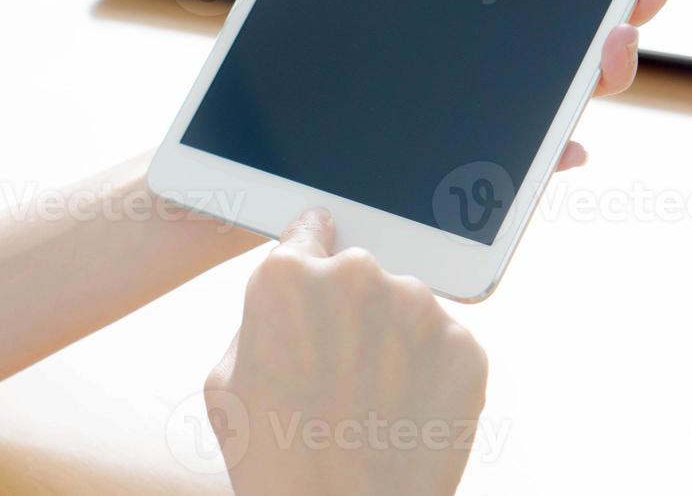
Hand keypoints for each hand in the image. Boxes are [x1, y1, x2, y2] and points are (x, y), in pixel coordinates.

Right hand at [206, 210, 487, 495]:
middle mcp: (359, 275)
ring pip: (404, 306)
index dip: (310, 252)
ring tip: (370, 401)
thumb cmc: (275, 461)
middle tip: (336, 370)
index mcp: (290, 277)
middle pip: (358, 274)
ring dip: (392, 338)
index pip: (310, 230)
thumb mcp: (227, 381)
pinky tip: (403, 410)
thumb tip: (292, 290)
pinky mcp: (464, 344)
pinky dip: (428, 369)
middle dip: (349, 309)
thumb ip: (262, 315)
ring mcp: (419, 308)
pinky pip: (442, 343)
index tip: (317, 267)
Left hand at [278, 0, 678, 169]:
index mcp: (481, 1)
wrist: (273, 135)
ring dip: (607, 72)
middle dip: (632, 4)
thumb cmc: (304, 40)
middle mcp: (502, 59)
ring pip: (572, 96)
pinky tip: (570, 151)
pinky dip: (552, 160)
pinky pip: (526, 170)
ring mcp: (496, 117)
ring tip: (610, 50)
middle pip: (588, 30)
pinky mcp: (473, 174)